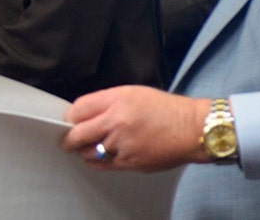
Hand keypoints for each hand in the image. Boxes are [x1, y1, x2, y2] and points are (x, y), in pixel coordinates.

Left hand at [59, 85, 211, 171]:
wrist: (193, 129)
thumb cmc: (165, 109)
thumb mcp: (132, 93)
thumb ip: (106, 103)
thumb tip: (84, 115)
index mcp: (116, 100)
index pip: (77, 109)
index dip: (70, 117)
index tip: (69, 122)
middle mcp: (116, 122)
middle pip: (77, 134)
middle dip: (68, 139)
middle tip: (66, 141)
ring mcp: (122, 144)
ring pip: (88, 152)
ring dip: (84, 150)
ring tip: (87, 147)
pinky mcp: (130, 162)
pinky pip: (103, 165)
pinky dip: (96, 161)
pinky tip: (99, 156)